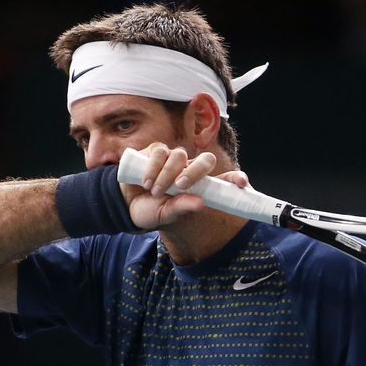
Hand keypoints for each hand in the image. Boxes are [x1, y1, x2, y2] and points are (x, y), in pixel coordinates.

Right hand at [119, 143, 249, 229]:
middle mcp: (189, 169)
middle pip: (205, 159)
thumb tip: (201, 203)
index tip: (242, 183)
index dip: (235, 178)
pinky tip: (146, 181)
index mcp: (198, 186)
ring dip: (168, 173)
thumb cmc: (150, 210)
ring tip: (156, 191)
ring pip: (180, 155)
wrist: (124, 204)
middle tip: (181, 185)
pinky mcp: (155, 151)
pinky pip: (160, 151)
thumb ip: (181, 208)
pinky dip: (154, 166)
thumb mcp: (165, 214)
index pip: (223, 179)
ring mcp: (173, 158)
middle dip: (195, 171)